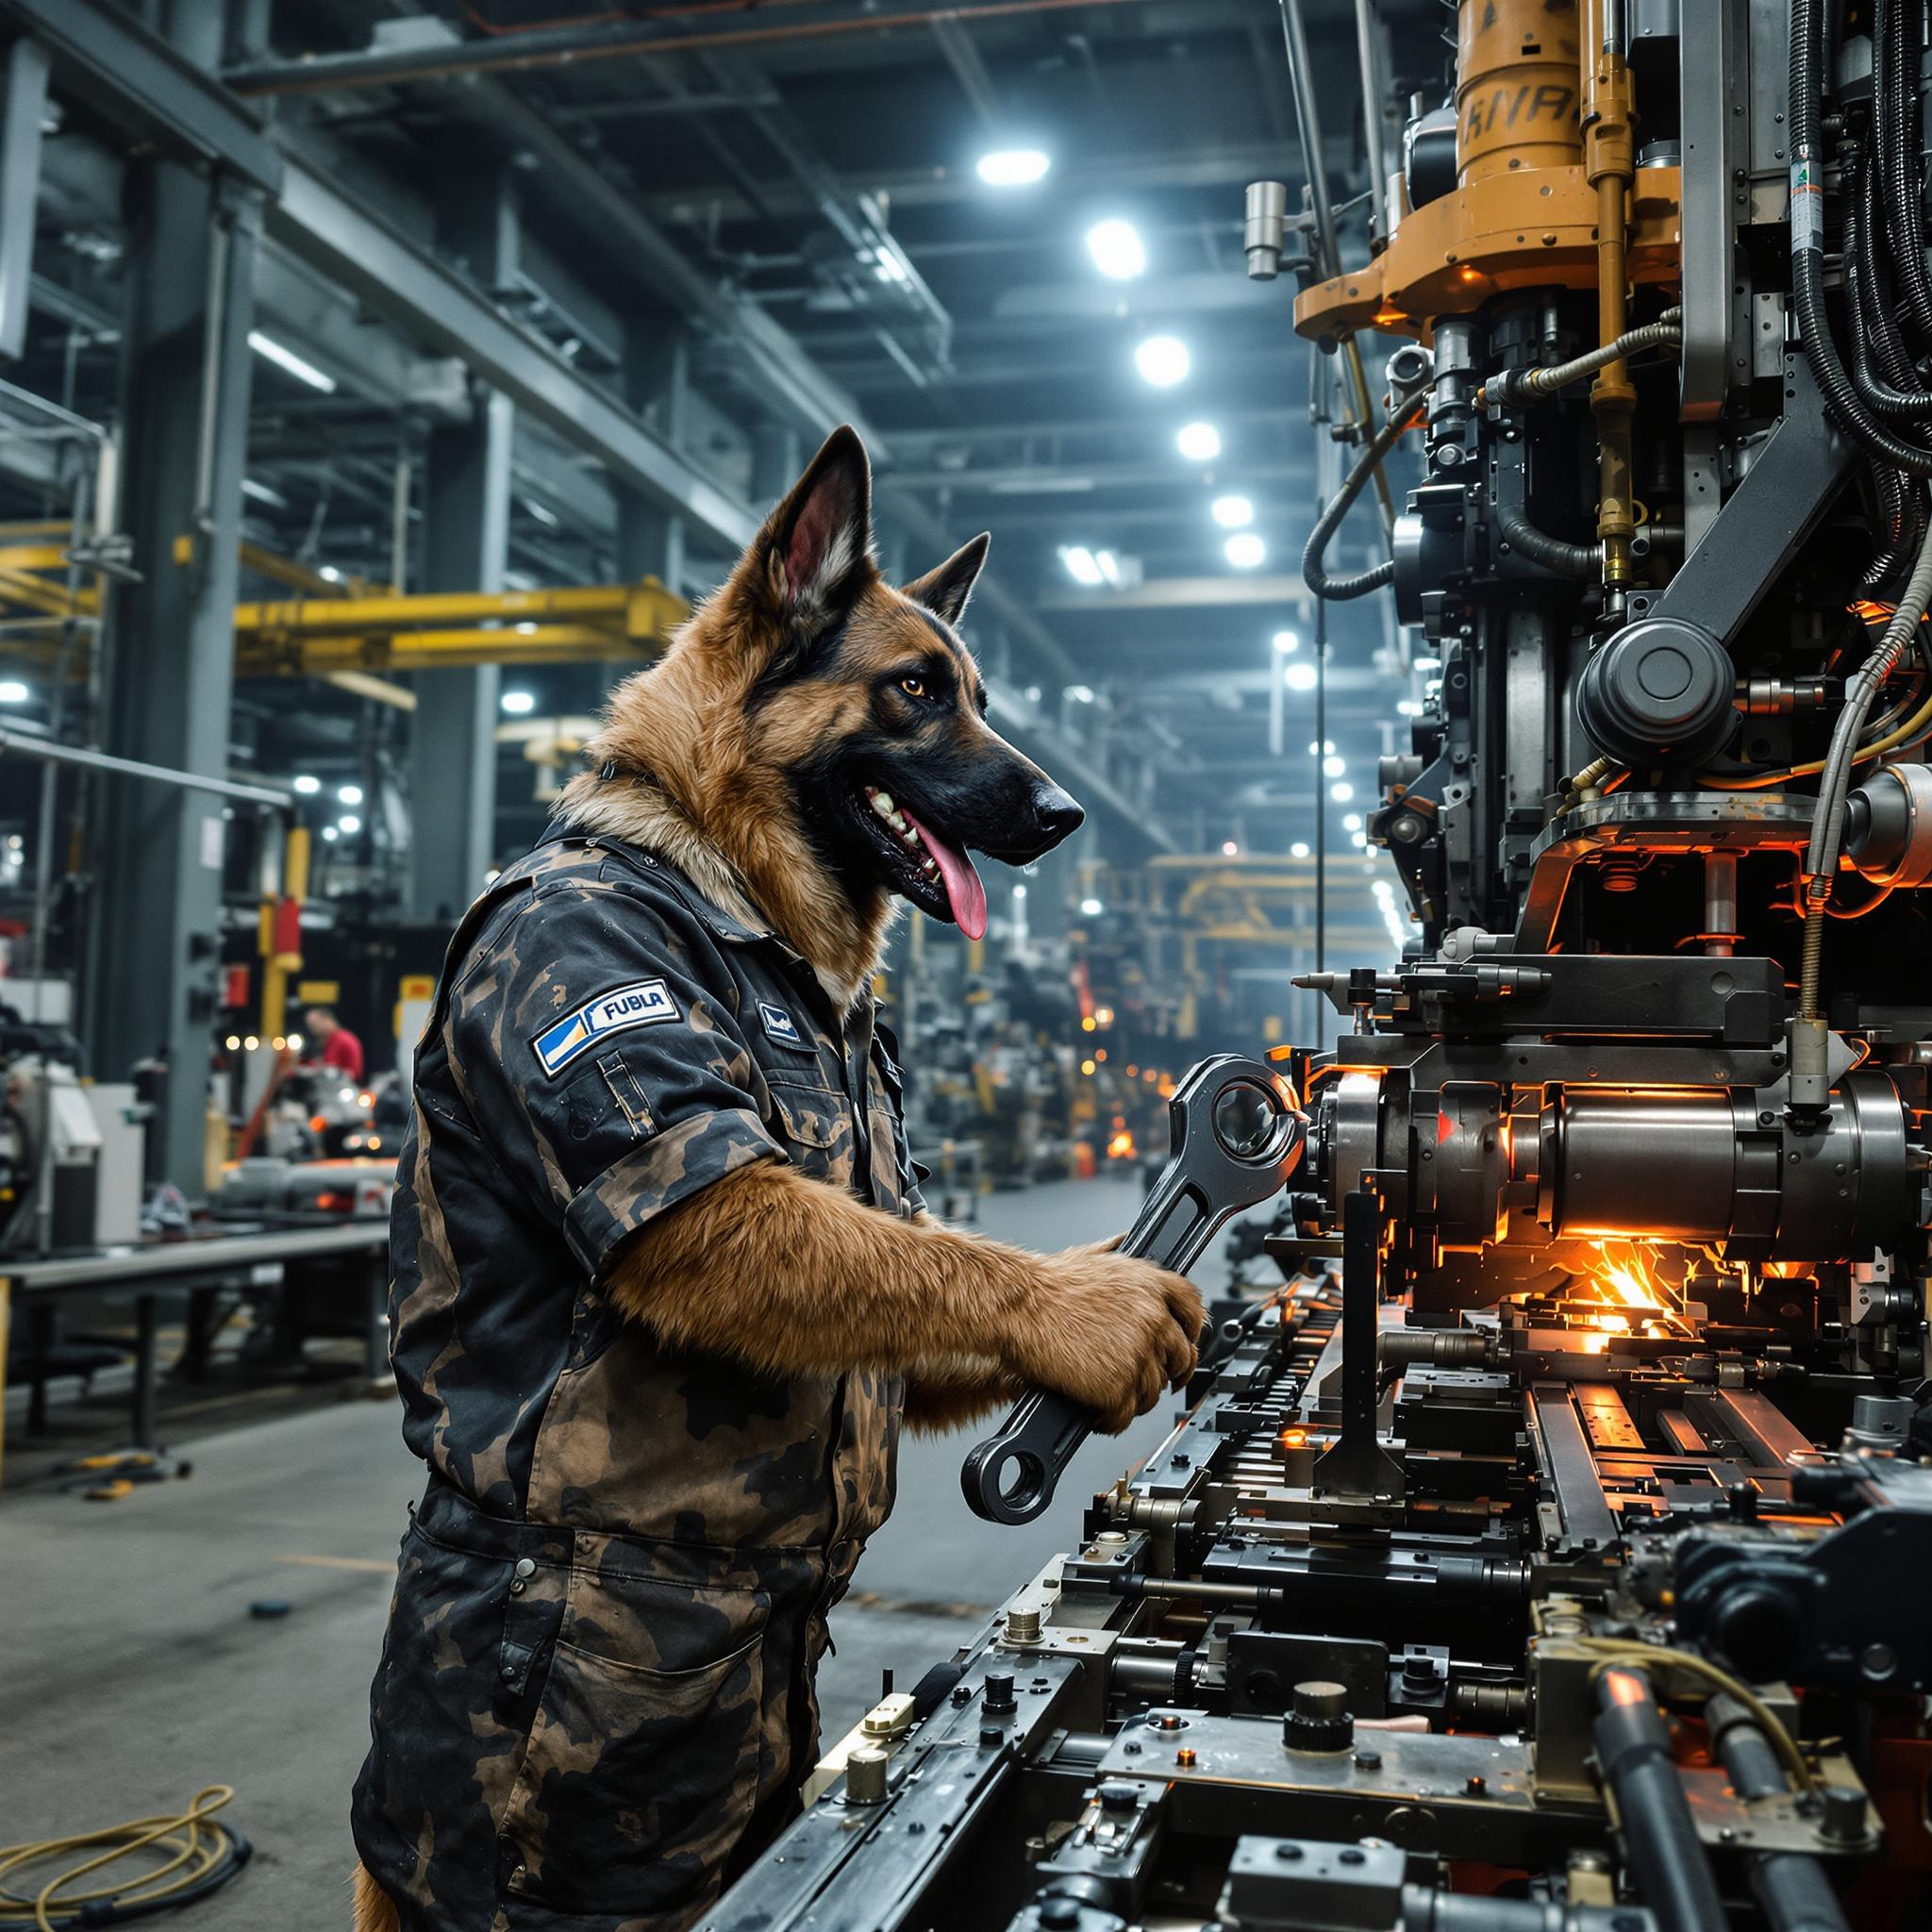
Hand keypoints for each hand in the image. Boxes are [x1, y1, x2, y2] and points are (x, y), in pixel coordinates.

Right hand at [1003, 1239, 1202, 1433]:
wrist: (1018, 1307)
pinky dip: (1112, 1420)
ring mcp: (1138, 1352)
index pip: (1194, 1308)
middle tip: (1148, 1381)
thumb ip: (1115, 1251)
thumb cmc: (1044, 1285)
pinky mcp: (1118, 1385)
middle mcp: (1152, 1316)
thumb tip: (1122, 1242)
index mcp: (1149, 1284)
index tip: (1187, 1344)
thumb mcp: (1089, 1255)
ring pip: (1154, 1390)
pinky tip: (1098, 1415)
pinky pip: (1126, 1415)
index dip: (1192, 1331)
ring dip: (1136, 1399)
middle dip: (1168, 1372)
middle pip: (1180, 1355)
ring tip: (1112, 1398)